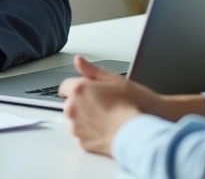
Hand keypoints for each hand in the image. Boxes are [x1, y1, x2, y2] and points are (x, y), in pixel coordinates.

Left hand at [59, 56, 180, 155]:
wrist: (138, 133)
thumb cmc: (132, 106)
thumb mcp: (116, 80)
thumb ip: (92, 70)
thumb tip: (79, 61)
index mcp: (78, 90)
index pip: (66, 86)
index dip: (80, 87)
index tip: (91, 91)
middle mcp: (73, 109)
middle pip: (71, 103)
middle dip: (82, 103)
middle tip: (104, 104)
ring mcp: (77, 127)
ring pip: (76, 120)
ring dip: (86, 118)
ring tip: (108, 118)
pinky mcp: (83, 142)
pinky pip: (84, 134)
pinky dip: (92, 132)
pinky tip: (108, 129)